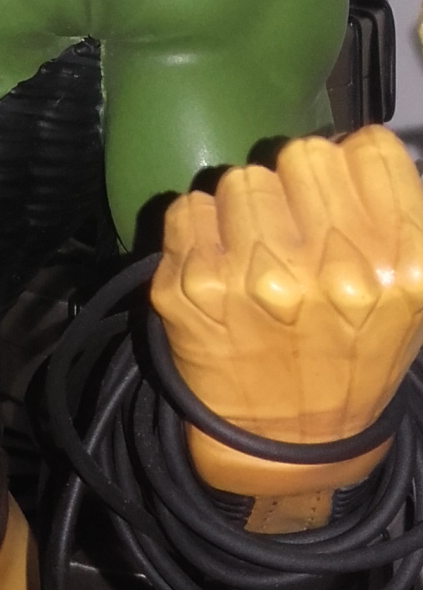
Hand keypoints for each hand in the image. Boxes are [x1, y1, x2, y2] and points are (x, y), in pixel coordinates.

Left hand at [151, 127, 422, 510]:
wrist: (291, 444)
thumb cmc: (353, 358)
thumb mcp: (412, 295)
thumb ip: (396, 213)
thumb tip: (357, 145)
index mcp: (403, 266)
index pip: (366, 148)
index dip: (350, 168)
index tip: (340, 194)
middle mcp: (334, 269)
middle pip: (301, 152)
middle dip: (297, 187)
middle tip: (297, 231)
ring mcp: (258, 276)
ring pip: (242, 177)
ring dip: (247, 209)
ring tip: (259, 256)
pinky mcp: (194, 284)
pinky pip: (189, 205)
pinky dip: (201, 231)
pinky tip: (222, 270)